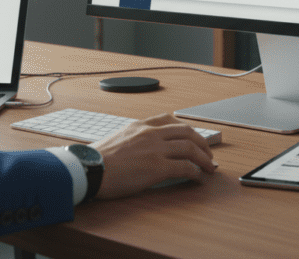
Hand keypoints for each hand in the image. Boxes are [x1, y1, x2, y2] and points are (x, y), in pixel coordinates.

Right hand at [92, 113, 216, 199]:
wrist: (89, 169)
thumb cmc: (96, 160)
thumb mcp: (116, 140)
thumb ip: (132, 140)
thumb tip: (140, 150)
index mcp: (140, 126)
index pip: (169, 119)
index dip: (185, 129)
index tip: (191, 136)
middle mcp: (151, 134)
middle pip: (186, 132)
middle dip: (201, 142)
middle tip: (207, 153)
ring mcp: (156, 149)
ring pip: (190, 148)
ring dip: (204, 158)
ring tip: (209, 167)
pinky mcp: (158, 167)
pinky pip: (185, 167)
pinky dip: (196, 172)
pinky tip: (197, 178)